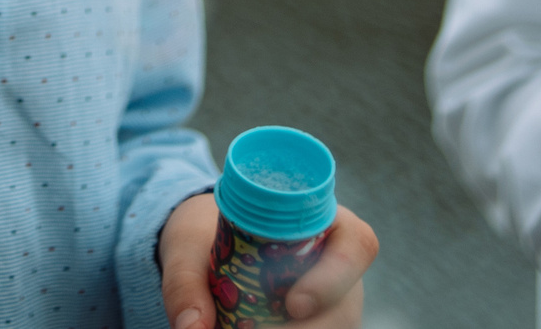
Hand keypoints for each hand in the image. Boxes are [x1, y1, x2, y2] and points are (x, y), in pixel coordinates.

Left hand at [158, 192, 379, 328]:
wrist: (203, 251)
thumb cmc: (203, 235)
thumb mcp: (186, 247)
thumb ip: (184, 285)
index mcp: (322, 222)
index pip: (357, 244)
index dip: (334, 277)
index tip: (292, 303)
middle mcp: (337, 267)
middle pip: (346, 307)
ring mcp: (332, 304)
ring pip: (336, 328)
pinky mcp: (316, 324)